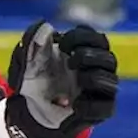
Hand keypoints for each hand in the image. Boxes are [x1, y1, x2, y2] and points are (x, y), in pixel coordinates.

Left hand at [5, 22, 117, 137]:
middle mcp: (96, 71)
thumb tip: (45, 25)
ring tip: (75, 80)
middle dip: (88, 56)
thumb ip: (33, 43)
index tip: (61, 42)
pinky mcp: (98, 111)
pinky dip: (89, 104)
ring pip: (110, 81)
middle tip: (70, 61)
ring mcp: (99, 92)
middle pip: (108, 58)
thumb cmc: (35, 81)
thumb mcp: (26, 61)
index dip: (83, 37)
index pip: (97, 39)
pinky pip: (105, 107)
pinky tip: (74, 103)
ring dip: (91, 77)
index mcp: (84, 53)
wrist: (30, 110)